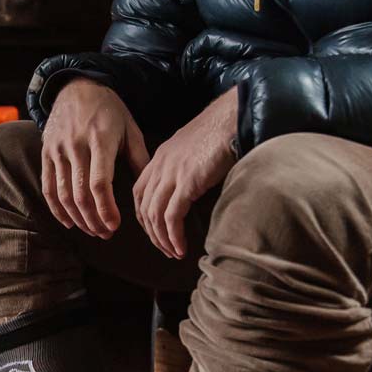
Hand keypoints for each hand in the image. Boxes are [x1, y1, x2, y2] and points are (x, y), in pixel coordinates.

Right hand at [41, 79, 149, 238]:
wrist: (76, 86)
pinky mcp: (46, 154)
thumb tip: (149, 190)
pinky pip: (48, 187)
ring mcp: (58, 150)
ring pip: (63, 194)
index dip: (106, 209)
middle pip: (80, 194)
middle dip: (94, 220)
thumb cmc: (109, 110)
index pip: (99, 183)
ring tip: (92, 230)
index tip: (115, 225)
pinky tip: (69, 222)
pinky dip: (57, 209)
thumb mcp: (130, 129)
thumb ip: (140, 159)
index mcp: (101, 139)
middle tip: (106, 234)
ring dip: (78, 218)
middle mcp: (76, 145)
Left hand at [133, 88, 239, 258]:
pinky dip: (174, 236)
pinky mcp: (186, 182)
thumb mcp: (192, 151)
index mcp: (159, 158)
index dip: (144, 217)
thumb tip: (188, 191)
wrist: (232, 119)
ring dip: (163, 239)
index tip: (155, 232)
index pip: (140, 193)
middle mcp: (160, 166)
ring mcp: (172, 173)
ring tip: (174, 252)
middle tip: (165, 249)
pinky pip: (172, 216)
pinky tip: (181, 247)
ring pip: (155, 215)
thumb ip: (183, 170)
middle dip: (152, 233)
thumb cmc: (220, 133)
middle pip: (144, 207)